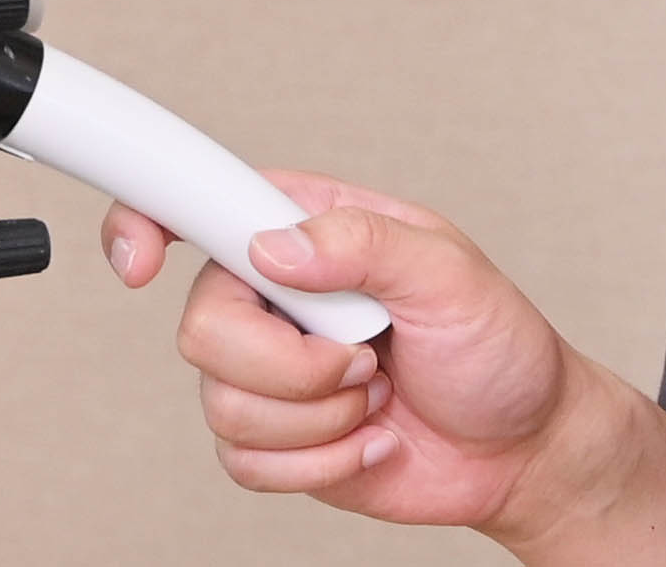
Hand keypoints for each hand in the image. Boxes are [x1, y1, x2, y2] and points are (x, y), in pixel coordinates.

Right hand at [103, 170, 587, 530]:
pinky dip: (319, 460)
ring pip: (221, 402)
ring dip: (318, 415)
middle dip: (289, 362)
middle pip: (200, 327)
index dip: (145, 222)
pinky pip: (244, 462)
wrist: (524, 446)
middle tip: (365, 357)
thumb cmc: (499, 347)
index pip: (200, 203)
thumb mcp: (452, 274)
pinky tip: (370, 439)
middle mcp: (277, 295)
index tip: (140, 261)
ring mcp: (272, 370)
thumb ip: (363, 243)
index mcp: (313, 229)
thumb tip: (275, 246)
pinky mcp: (278, 440)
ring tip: (378, 394)